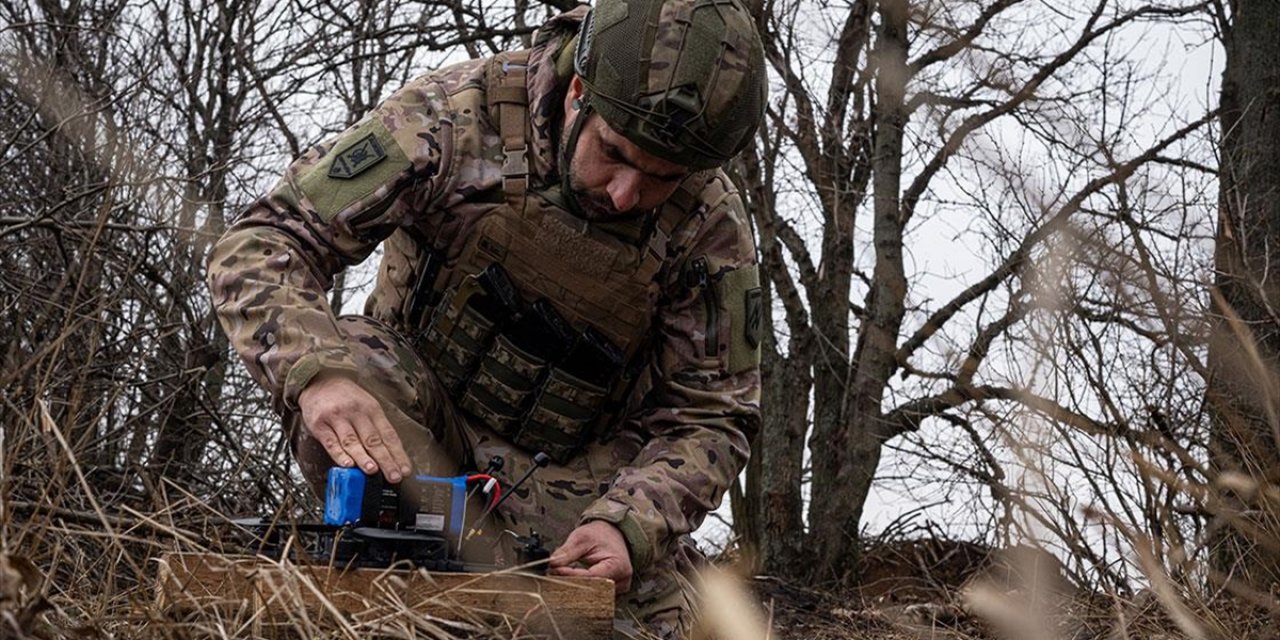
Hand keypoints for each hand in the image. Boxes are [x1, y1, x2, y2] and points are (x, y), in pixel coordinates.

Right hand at [297, 373, 411, 482]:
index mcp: (372, 409)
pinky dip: (339, 454)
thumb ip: (376, 429)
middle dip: (385, 460)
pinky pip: (331, 442)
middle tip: (394, 476)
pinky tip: (347, 464)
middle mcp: (356, 413)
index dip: (398, 454)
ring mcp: (337, 418)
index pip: (388, 435)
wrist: (319, 381)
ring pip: (352, 441)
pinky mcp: (319, 425)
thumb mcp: (367, 405)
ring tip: (372, 470)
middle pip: (373, 440)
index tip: (404, 470)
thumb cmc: (346, 398)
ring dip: (363, 457)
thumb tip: (390, 455)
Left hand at [548, 521, 632, 593]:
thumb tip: (552, 563)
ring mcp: (617, 589)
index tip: (556, 570)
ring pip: (591, 596)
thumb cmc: (600, 535)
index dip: (572, 576)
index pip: (591, 577)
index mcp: (618, 565)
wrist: (612, 535)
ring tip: (561, 578)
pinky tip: (570, 584)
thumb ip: (567, 551)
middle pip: (591, 590)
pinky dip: (580, 590)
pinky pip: (593, 596)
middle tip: (555, 575)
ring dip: (574, 589)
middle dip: (571, 584)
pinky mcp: (611, 593)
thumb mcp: (581, 537)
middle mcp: (621, 580)